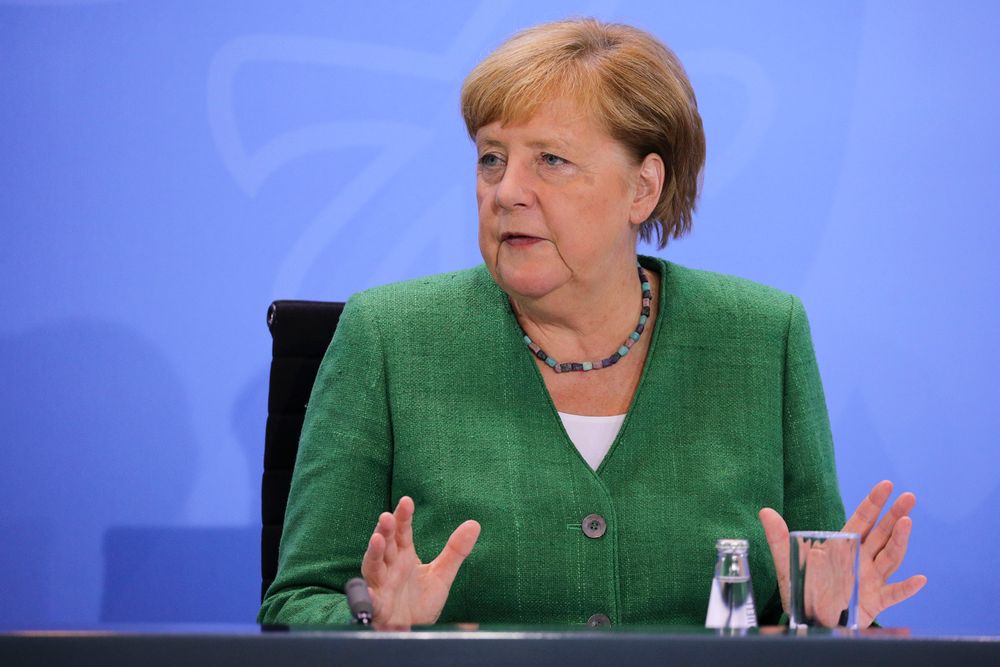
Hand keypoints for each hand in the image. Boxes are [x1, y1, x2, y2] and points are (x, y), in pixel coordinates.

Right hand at [360, 496, 480, 628]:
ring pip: (374, 566)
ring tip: (377, 539)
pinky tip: (368, 592)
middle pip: (385, 545)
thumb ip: (455, 550)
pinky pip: (370, 601)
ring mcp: (381, 586)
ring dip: (373, 553)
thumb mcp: (442, 574)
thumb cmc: (421, 601)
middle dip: (386, 530)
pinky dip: (366, 597)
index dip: (403, 517)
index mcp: (403, 556)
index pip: (402, 532)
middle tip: (388, 516)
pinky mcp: (378, 607)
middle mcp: (389, 567)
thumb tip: (474, 524)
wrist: (414, 632)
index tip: (407, 501)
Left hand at [759, 480, 926, 626]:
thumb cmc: (802, 589)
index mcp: (843, 546)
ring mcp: (870, 580)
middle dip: (895, 514)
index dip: (874, 503)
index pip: (862, 520)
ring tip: (907, 522)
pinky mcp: (874, 602)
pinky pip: (893, 594)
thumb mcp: (787, 562)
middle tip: (909, 497)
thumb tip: (765, 511)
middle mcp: (861, 560)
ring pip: (890, 558)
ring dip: (899, 541)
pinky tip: (920, 580)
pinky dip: (907, 588)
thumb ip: (778, 538)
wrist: (809, 619)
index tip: (887, 485)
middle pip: (882, 534)